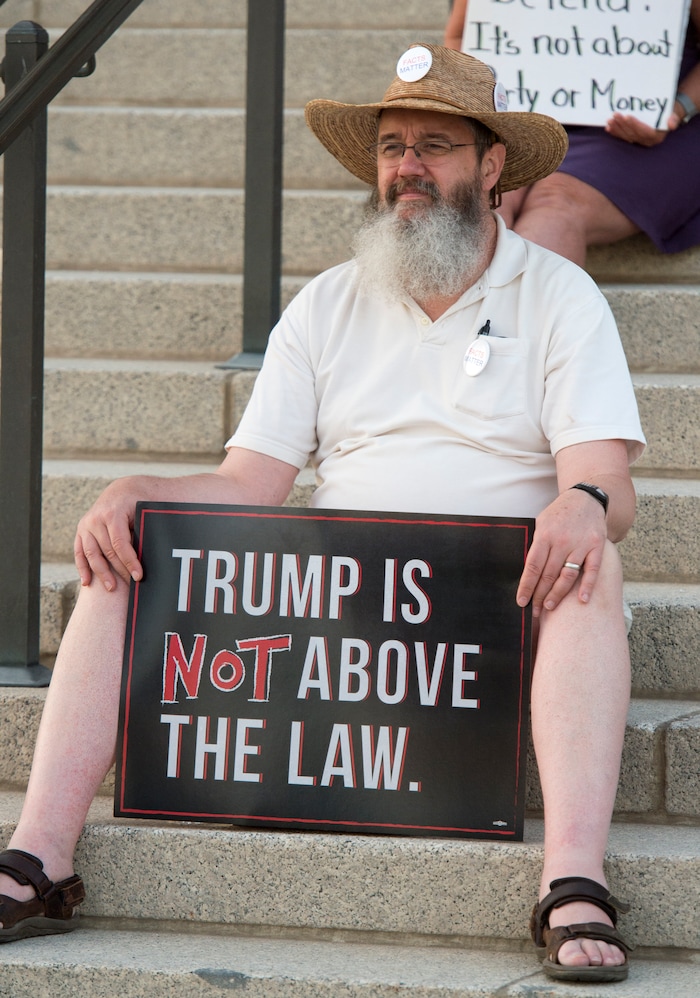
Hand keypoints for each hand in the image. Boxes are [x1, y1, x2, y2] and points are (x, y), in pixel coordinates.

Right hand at [74, 478, 143, 590]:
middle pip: (107, 551)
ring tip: (111, 588)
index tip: (139, 576)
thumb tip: (153, 556)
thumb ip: (144, 530)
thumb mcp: (144, 512)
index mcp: (113, 512)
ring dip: (101, 573)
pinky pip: (79, 552)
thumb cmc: (138, 503)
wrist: (122, 490)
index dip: (129, 561)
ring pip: (91, 554)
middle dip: (119, 570)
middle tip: (131, 585)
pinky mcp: (81, 530)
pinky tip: (87, 582)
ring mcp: (86, 524)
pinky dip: (82, 568)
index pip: (120, 543)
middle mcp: (96, 518)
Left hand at [516, 489, 607, 617]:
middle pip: (548, 574)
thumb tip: (527, 571)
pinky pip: (592, 570)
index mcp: (545, 535)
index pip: (532, 566)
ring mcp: (581, 544)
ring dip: (558, 594)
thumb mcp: (542, 523)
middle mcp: (562, 541)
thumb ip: (536, 545)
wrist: (586, 499)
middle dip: (539, 595)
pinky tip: (582, 600)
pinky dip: (587, 586)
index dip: (526, 586)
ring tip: (549, 607)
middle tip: (534, 610)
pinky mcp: (596, 547)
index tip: (521, 601)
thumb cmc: (560, 514)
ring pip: (567, 575)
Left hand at [605, 111, 678, 146]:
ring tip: (609, 120)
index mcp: (656, 137)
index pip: (643, 131)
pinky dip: (615, 132)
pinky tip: (608, 128)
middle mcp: (647, 142)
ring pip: (626, 135)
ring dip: (616, 128)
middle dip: (622, 124)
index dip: (635, 124)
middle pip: (632, 133)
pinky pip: (623, 137)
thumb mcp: (674, 113)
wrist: (667, 115)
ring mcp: (639, 141)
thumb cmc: (670, 112)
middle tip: (614, 115)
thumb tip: (671, 123)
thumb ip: (673, 118)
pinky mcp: (633, 139)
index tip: (627, 116)